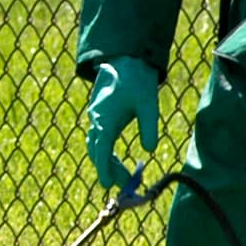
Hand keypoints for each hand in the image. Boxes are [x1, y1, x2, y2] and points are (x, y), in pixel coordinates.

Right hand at [84, 58, 161, 188]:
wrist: (125, 59)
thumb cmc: (137, 80)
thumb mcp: (148, 104)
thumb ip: (149, 127)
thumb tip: (150, 149)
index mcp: (106, 120)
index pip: (102, 151)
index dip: (104, 169)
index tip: (107, 185)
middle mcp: (97, 120)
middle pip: (97, 151)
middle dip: (108, 169)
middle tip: (125, 183)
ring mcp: (96, 117)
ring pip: (96, 145)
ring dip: (106, 161)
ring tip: (122, 173)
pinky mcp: (99, 114)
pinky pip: (97, 138)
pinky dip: (105, 150)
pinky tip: (115, 156)